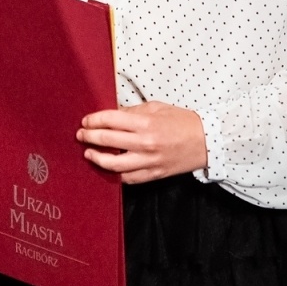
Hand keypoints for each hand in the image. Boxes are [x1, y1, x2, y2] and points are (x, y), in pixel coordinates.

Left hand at [76, 101, 207, 183]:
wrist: (206, 141)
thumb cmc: (182, 121)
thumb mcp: (157, 108)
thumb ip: (132, 112)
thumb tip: (111, 114)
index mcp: (146, 123)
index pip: (110, 120)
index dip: (94, 120)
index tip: (85, 121)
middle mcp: (145, 143)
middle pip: (107, 141)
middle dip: (89, 137)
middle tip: (80, 135)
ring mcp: (148, 161)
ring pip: (114, 164)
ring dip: (97, 158)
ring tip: (88, 153)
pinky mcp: (153, 174)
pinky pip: (128, 178)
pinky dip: (115, 173)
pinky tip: (108, 167)